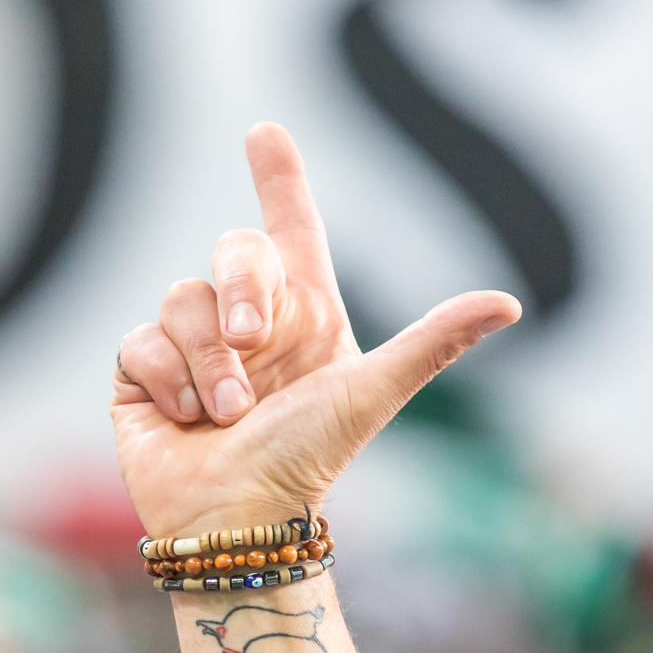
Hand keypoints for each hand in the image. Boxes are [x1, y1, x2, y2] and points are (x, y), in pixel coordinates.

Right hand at [111, 124, 521, 541]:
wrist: (237, 521)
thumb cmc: (306, 462)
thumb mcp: (371, 392)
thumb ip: (434, 341)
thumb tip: (511, 302)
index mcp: (304, 315)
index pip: (290, 226)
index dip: (278, 176)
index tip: (264, 131)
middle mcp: (247, 323)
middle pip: (233, 250)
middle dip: (241, 290)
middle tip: (252, 341)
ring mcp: (192, 347)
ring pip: (182, 297)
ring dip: (210, 361)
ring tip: (228, 413)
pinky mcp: (143, 373)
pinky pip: (142, 340)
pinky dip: (169, 381)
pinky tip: (187, 420)